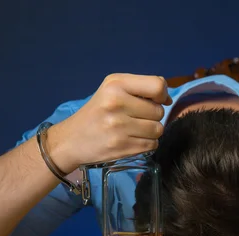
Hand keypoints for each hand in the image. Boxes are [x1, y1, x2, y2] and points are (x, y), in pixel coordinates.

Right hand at [47, 73, 172, 172]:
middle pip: (159, 111)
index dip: (162, 95)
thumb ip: (140, 88)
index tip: (156, 101)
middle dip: (152, 116)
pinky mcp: (121, 147)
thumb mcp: (112, 90)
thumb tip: (167, 99)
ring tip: (133, 130)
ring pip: (158, 129)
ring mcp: (119, 127)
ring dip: (150, 132)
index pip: (157, 86)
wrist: (71, 140)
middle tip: (135, 118)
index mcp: (115, 84)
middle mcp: (116, 103)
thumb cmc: (96, 113)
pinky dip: (146, 144)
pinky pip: (152, 145)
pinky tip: (131, 140)